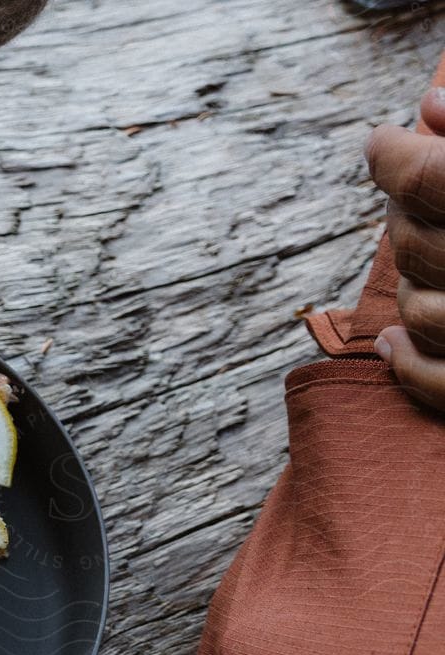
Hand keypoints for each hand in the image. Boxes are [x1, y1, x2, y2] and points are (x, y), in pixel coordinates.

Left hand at [367, 87, 444, 411]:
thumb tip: (429, 107)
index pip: (425, 178)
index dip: (393, 155)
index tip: (383, 141)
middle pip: (413, 243)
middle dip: (406, 217)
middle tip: (412, 198)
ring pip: (417, 310)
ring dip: (416, 288)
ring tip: (438, 266)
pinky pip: (436, 382)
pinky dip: (408, 365)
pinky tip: (388, 344)